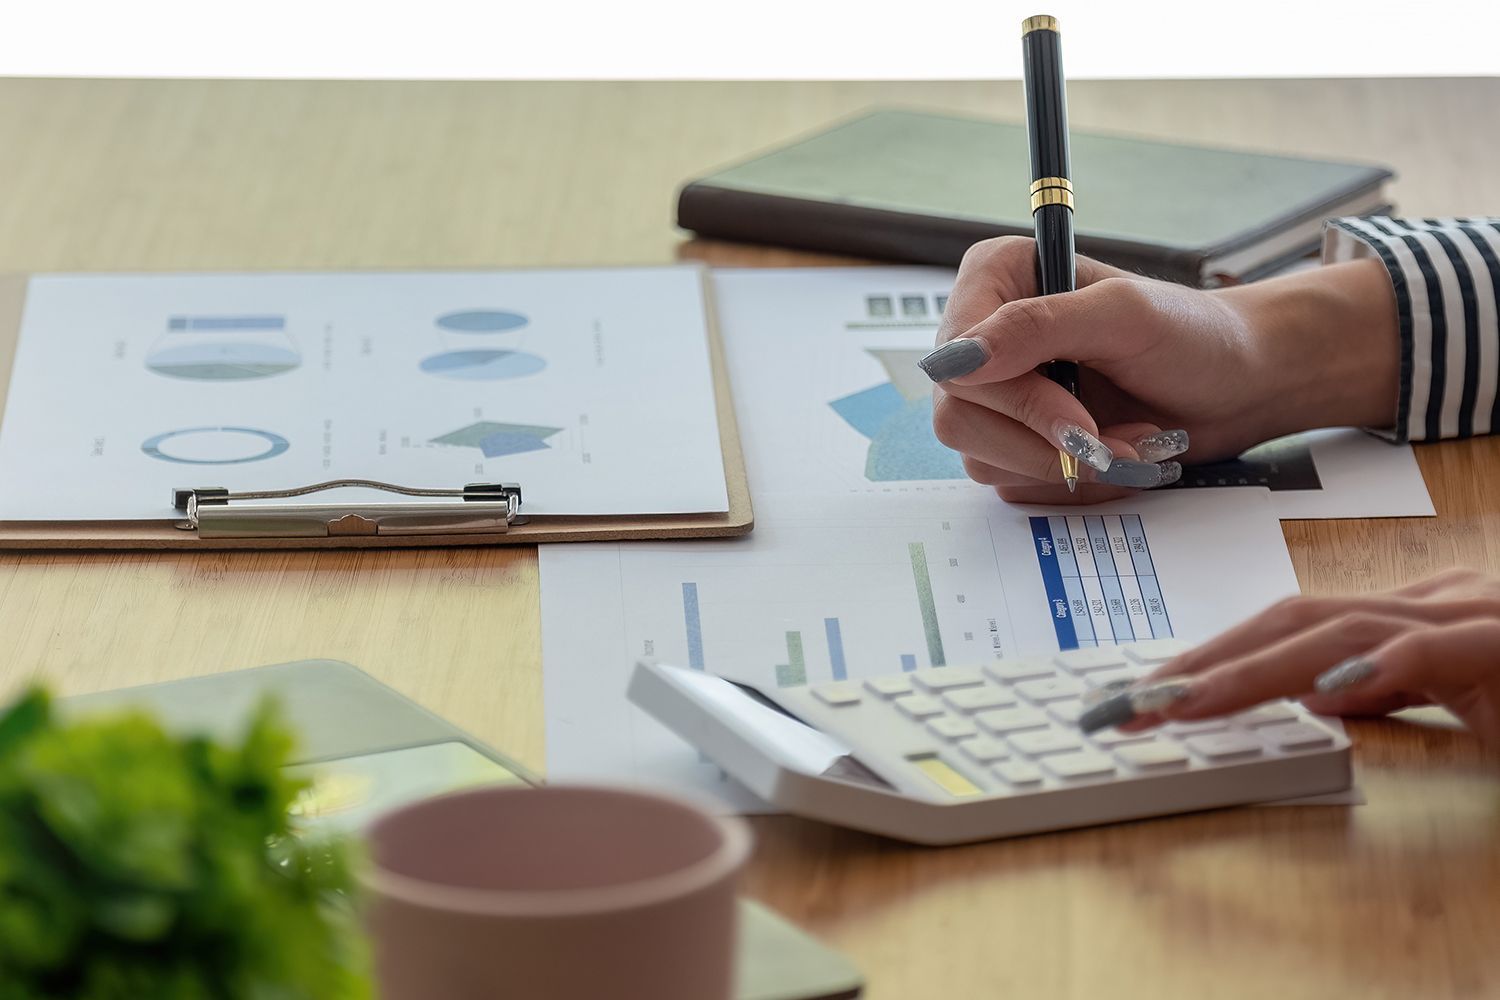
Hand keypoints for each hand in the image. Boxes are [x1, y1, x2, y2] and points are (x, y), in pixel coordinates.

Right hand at [922, 237, 1398, 503]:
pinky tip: (1114, 451)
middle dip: (1044, 440)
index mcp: (994, 280)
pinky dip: (1073, 480)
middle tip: (1110, 438)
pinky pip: (1013, 482)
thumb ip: (1036, 326)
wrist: (1238, 385)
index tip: (1077, 416)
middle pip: (958, 416)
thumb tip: (958, 360)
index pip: (955, 357)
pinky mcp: (1016, 440)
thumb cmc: (1192, 334)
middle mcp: (983, 337)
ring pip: (981, 457)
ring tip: (1127, 440)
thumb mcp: (1122, 315)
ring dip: (1065, 463)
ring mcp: (998, 395)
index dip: (1013, 398)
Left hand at [1119, 568, 1499, 747]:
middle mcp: (1431, 604)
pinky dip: (1378, 666)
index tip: (1143, 696)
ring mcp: (1469, 618)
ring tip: (1183, 702)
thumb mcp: (1451, 698)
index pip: (1287, 630)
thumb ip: (1387, 688)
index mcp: (1409, 615)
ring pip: (1340, 631)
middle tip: (1128, 705)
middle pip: (1291, 621)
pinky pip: (1435, 650)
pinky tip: (1324, 690)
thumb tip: (1315, 692)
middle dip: (1203, 662)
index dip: (1209, 658)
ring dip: (1251, 669)